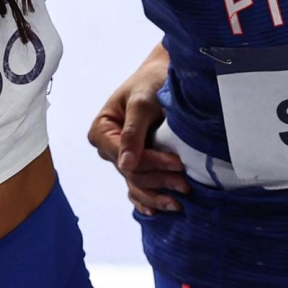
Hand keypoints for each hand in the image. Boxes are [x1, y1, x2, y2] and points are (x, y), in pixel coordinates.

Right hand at [88, 48, 187, 215]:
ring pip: (135, 184)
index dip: (152, 163)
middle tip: (186, 186)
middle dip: (159, 181)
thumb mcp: (142, 101)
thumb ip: (133, 130)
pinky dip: (146, 199)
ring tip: (178, 204)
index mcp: (102, 131)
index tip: (178, 164)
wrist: (162, 74)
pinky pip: (137, 186)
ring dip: (156, 196)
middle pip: (132, 173)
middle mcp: (108, 148)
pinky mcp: (136, 161)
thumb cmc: (151, 82)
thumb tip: (126, 164)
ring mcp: (122, 157)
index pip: (126, 157)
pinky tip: (156, 212)